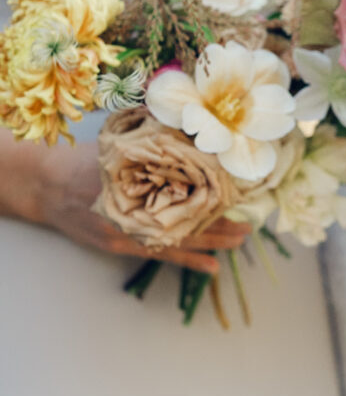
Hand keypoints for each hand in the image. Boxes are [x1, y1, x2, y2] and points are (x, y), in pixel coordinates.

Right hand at [36, 141, 249, 273]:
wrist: (45, 185)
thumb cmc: (83, 160)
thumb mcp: (117, 144)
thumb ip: (153, 140)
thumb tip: (191, 128)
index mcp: (134, 181)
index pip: (183, 187)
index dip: (212, 190)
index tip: (239, 189)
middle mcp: (134, 209)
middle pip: (187, 216)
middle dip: (220, 219)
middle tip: (250, 220)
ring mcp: (129, 231)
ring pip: (180, 238)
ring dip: (213, 240)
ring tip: (241, 240)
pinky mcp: (124, 244)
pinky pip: (164, 254)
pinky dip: (190, 259)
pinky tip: (213, 267)